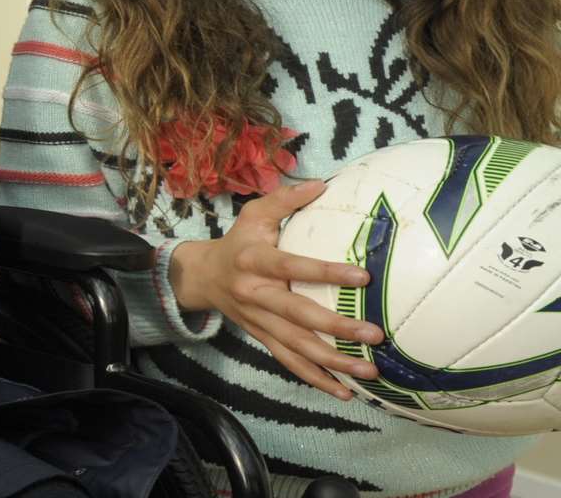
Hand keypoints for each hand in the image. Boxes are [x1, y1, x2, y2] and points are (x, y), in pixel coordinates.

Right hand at [169, 180, 383, 398]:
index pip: (292, 267)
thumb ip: (285, 199)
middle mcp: (255, 294)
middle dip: (336, 327)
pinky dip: (316, 379)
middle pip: (298, 315)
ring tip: (368, 370)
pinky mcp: (262, 339)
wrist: (202, 277)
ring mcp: (259, 321)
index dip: (325, 273)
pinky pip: (290, 363)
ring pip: (297, 346)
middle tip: (374, 334)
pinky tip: (344, 392)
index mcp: (254, 260)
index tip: (361, 277)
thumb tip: (324, 185)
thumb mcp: (253, 213)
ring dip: (333, 361)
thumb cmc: (238, 241)